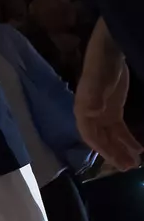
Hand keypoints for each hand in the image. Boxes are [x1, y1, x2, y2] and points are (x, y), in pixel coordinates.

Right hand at [75, 53, 141, 170]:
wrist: (108, 53)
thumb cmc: (100, 68)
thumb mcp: (97, 82)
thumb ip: (94, 98)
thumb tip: (93, 113)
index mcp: (83, 112)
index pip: (91, 136)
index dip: (102, 148)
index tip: (115, 160)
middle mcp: (90, 117)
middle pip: (101, 140)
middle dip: (114, 154)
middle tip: (128, 167)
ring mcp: (102, 115)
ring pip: (111, 138)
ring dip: (121, 150)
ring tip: (134, 163)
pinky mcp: (113, 111)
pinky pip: (119, 130)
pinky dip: (127, 140)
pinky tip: (138, 148)